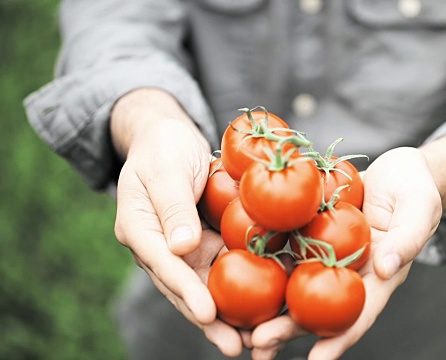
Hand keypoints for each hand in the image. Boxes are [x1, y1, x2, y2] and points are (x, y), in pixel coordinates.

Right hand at [111, 89, 243, 356]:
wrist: (170, 139)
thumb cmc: (164, 147)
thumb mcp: (166, 168)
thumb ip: (173, 205)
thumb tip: (182, 249)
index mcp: (139, 230)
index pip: (164, 265)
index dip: (186, 291)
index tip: (207, 314)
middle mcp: (161, 248)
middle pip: (185, 289)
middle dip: (210, 320)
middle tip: (236, 346)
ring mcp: (184, 250)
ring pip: (207, 286)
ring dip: (229, 314)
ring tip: (255, 340)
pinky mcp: (206, 244)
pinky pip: (224, 267)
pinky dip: (243, 285)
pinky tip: (268, 303)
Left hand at [249, 147, 441, 358]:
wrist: (398, 169)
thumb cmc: (417, 190)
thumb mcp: (421, 209)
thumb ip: (408, 238)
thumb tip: (386, 270)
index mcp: (378, 275)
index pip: (359, 312)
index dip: (339, 339)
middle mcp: (349, 271)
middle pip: (318, 306)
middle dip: (288, 328)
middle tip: (258, 344)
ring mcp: (327, 252)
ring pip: (295, 282)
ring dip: (269, 304)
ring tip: (237, 324)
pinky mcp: (311, 231)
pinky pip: (287, 246)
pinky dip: (264, 261)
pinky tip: (237, 269)